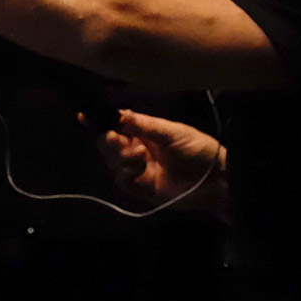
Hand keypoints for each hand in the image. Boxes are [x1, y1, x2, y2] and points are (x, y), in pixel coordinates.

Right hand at [91, 109, 227, 215]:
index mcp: (146, 131)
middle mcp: (139, 147)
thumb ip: (145, 125)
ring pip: (113, 161)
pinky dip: (125, 174)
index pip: (118, 123)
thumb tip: (120, 113)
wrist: (215, 180)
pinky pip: (122, 180)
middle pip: (109, 142)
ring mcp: (139, 168)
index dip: (102, 120)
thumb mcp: (173, 132)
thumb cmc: (199, 150)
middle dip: (109, 139)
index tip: (84, 116)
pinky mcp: (141, 187)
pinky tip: (138, 169)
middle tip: (116, 139)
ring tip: (139, 155)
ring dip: (120, 157)